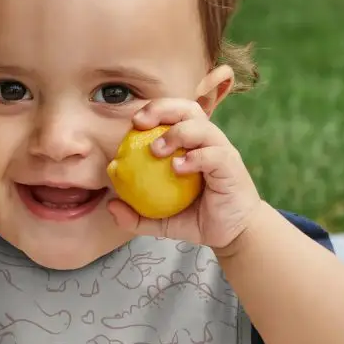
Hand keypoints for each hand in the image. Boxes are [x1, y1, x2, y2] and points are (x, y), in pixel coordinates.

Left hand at [107, 99, 261, 252]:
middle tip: (139, 124)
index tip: (133, 123)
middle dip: (162, 108)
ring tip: (156, 151)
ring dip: (176, 133)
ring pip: (201, 126)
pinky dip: (194, 157)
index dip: (153, 110)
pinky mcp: (232, 166)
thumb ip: (137, 215)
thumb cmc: (198, 219)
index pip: (173, 115)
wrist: (232, 234)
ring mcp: (221, 151)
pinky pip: (214, 154)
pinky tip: (178, 169)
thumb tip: (110, 206)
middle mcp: (207, 141)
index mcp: (191, 144)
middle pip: (188, 109)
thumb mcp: (161, 221)